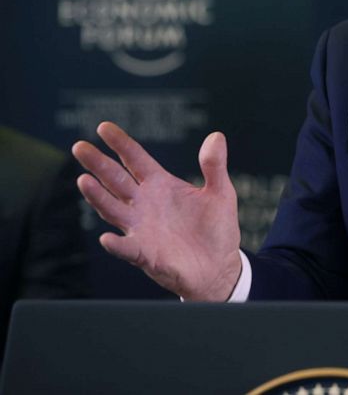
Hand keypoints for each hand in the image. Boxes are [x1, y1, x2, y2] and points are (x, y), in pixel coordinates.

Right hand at [73, 122, 242, 300]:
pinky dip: (117, 244)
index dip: (121, 143)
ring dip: (98, 197)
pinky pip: (127, 248)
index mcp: (161, 185)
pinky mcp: (145, 253)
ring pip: (113, 209)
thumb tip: (216, 136)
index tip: (103, 127)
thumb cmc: (216, 229)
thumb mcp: (220, 193)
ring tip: (84, 181)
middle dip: (98, 164)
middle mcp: (145, 204)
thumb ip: (214, 166)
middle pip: (116, 180)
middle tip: (79, 147)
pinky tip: (107, 238)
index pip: (136, 159)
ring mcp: (141, 228)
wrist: (219, 266)